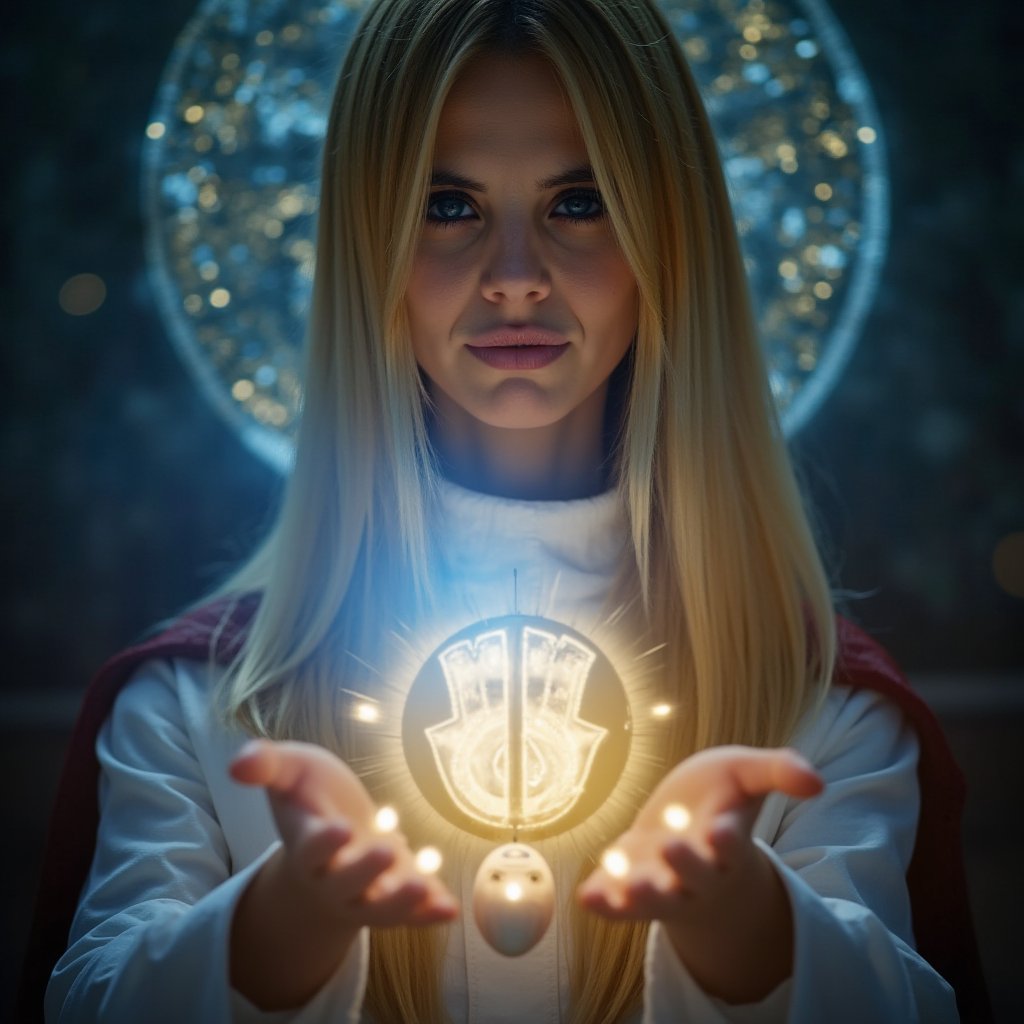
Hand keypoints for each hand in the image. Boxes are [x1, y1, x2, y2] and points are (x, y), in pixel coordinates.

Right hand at [230, 738, 456, 929]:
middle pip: (344, 884)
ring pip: (377, 908)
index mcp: (304, 846)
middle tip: (387, 850)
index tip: (339, 828)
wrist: (330, 837)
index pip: (309, 850)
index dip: (323, 843)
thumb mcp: (291, 771)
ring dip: (399, 902)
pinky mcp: (393, 897)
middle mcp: (331, 878)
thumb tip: (236, 763)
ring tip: (422, 889)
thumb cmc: (310, 798)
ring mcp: (363, 893)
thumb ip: (267, 765)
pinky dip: (426, 913)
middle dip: (364, 871)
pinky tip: (448, 908)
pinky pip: (409, 914)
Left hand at [578, 745, 821, 1002]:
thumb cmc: (721, 798)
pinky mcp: (631, 884)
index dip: (727, 839)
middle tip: (672, 846)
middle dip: (685, 864)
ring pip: (657, 899)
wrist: (688, 824)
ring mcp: (664, 882)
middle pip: (695, 876)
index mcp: (727, 843)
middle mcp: (698, 872)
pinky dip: (606, 902)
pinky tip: (588, 897)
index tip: (722, 830)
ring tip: (630, 888)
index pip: (731, 845)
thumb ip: (780, 772)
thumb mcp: (747, 773)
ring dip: (643, 895)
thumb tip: (819, 782)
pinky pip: (619, 903)